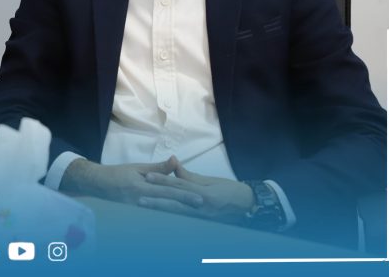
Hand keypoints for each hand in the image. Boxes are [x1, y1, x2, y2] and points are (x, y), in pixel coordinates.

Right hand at [61, 156, 203, 208]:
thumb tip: (175, 161)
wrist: (98, 185)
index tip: (199, 197)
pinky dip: (167, 215)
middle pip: (168, 202)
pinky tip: (177, 217)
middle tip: (201, 205)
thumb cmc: (118, 173)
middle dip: (185, 204)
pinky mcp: (137, 213)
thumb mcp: (137, 167)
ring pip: (162, 210)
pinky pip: (155, 214)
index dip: (184, 194)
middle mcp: (141, 199)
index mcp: (142, 186)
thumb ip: (158, 168)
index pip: (167, 190)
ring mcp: (138, 208)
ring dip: (178, 211)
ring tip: (194, 213)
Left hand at [140, 162, 254, 223]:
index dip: (163, 180)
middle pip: (175, 203)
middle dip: (157, 200)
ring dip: (160, 210)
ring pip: (178, 213)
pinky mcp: (203, 224)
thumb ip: (190, 176)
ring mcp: (203, 218)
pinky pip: (184, 219)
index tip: (147, 176)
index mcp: (205, 194)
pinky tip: (158, 216)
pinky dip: (171, 217)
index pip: (180, 185)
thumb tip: (173, 165)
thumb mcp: (211, 180)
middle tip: (140, 198)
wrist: (249, 206)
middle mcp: (203, 207)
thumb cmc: (231, 190)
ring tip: (144, 206)